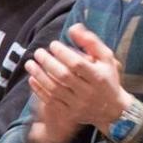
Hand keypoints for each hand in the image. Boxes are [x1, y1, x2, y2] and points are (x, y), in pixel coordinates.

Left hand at [24, 24, 127, 140]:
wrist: (113, 109)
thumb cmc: (107, 78)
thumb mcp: (106, 58)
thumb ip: (91, 42)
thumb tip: (73, 27)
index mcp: (98, 77)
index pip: (77, 64)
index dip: (63, 53)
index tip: (53, 44)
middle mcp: (88, 92)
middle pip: (63, 76)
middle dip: (48, 62)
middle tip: (38, 52)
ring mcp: (78, 105)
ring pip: (54, 89)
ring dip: (39, 75)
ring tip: (30, 63)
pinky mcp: (70, 114)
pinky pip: (51, 102)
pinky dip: (39, 90)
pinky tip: (31, 78)